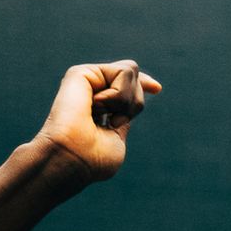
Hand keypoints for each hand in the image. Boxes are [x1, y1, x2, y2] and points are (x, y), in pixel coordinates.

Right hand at [33, 60, 163, 181]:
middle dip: (134, 103)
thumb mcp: (117, 141)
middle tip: (114, 122)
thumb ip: (124, 120)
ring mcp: (86, 81)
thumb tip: (134, 101)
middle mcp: (92, 92)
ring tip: (104, 115)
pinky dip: (119, 95)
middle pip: (134, 78)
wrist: (73, 158)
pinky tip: (97, 107)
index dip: (143, 85)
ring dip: (126, 100)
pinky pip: (122, 72)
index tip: (157, 89)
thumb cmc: (93, 160)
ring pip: (130, 71)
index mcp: (101, 109)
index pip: (125, 89)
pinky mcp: (82, 73)